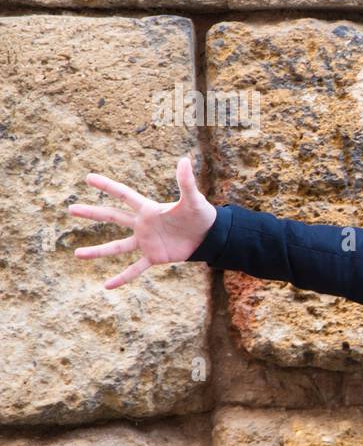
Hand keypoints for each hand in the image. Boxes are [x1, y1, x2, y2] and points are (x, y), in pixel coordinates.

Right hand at [68, 155, 216, 289]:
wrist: (210, 236)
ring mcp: (146, 242)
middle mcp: (143, 224)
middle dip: (92, 213)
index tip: (88, 178)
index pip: (123, 194)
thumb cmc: (201, 215)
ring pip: (117, 247)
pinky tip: (107, 286)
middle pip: (113, 217)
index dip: (107, 185)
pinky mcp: (154, 257)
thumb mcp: (193, 199)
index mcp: (148, 209)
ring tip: (77, 254)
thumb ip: (186, 182)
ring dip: (98, 251)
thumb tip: (184, 159)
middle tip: (71, 209)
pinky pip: (135, 269)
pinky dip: (122, 277)